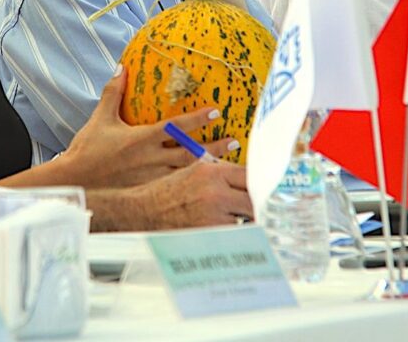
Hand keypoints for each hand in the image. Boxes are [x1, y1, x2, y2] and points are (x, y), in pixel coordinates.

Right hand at [58, 66, 235, 187]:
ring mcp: (152, 179)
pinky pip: (177, 189)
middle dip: (214, 147)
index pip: (176, 127)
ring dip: (208, 167)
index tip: (216, 111)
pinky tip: (206, 186)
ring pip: (188, 173)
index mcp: (142, 139)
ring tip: (228, 164)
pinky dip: (193, 185)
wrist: (76, 181)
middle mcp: (151, 159)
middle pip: (190, 152)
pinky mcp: (149, 193)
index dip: (198, 118)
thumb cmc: (87, 150)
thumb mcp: (100, 117)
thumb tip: (122, 67)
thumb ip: (113, 92)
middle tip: (234, 141)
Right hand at [127, 161, 252, 228]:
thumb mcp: (193, 171)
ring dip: (245, 222)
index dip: (259, 183)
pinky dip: (232, 234)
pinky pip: (233, 235)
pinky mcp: (210, 235)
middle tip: (256, 209)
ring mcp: (214, 215)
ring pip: (246, 220)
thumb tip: (248, 178)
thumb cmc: (167, 192)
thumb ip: (220, 172)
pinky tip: (222, 231)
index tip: (264, 189)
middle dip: (256, 205)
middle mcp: (215, 192)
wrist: (143, 211)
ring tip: (233, 220)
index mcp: (212, 172)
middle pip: (254, 199)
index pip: (250, 175)